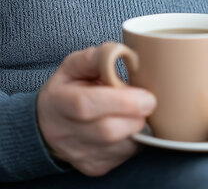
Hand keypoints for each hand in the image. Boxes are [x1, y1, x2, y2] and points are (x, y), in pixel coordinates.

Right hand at [37, 44, 156, 175]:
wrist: (49, 125)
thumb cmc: (69, 89)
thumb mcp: (74, 66)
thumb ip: (97, 56)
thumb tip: (123, 52)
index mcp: (59, 101)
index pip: (87, 105)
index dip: (121, 101)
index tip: (147, 96)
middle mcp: (65, 133)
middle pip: (109, 131)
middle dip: (136, 115)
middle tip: (145, 101)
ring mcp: (80, 154)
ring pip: (123, 146)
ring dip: (138, 127)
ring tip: (133, 112)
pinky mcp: (95, 167)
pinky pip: (126, 155)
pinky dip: (135, 139)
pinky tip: (127, 126)